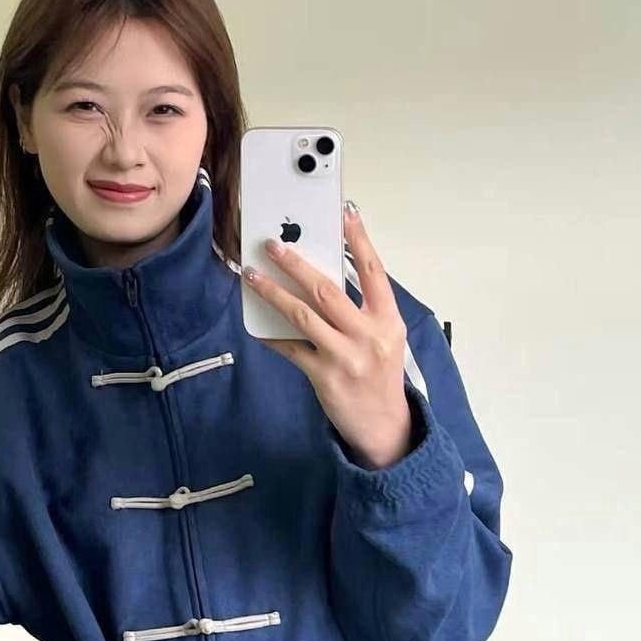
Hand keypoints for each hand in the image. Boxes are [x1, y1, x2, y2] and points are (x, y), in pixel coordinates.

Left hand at [243, 203, 413, 469]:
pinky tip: (257, 324)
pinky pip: (291, 348)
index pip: (373, 272)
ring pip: (303, 315)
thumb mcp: (384, 338)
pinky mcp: (324, 376)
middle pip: (328, 290)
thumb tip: (324, 277)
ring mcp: (345, 357)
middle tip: (273, 245)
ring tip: (253, 276)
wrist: (385, 427)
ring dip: (274, 293)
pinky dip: (272, 335)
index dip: (359, 241)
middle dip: (296, 264)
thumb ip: (362, 310)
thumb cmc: (380, 376)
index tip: (344, 214)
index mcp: (388, 320)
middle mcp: (369, 335)